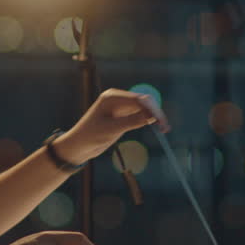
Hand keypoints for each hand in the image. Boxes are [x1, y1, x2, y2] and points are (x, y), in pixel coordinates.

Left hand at [54, 89, 170, 165]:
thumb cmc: (90, 136)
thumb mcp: (112, 130)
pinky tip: (156, 127)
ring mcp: (120, 107)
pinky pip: (139, 114)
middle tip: (165, 128)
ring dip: (153, 117)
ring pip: (143, 108)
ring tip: (164, 129)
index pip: (138, 100)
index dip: (152, 110)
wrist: (78, 146)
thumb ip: (132, 121)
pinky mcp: (122, 116)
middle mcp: (117, 99)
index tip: (161, 122)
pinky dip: (148, 120)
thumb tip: (152, 115)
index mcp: (112, 97)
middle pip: (143, 102)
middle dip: (155, 113)